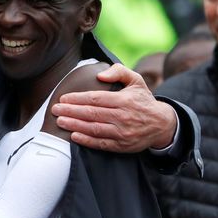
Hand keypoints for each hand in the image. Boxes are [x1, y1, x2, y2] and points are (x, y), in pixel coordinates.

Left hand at [51, 63, 175, 151]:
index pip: (96, 99)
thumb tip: (100, 74)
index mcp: (124, 100)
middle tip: (55, 110)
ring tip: (60, 121)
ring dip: (75, 125)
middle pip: (92, 114)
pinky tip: (74, 136)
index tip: (64, 98)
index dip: (78, 99)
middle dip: (71, 111)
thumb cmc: (143, 100)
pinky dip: (86, 140)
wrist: (162, 124)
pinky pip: (101, 143)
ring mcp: (122, 133)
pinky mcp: (122, 146)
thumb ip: (118, 72)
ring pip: (94, 129)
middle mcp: (123, 117)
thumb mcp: (136, 80)